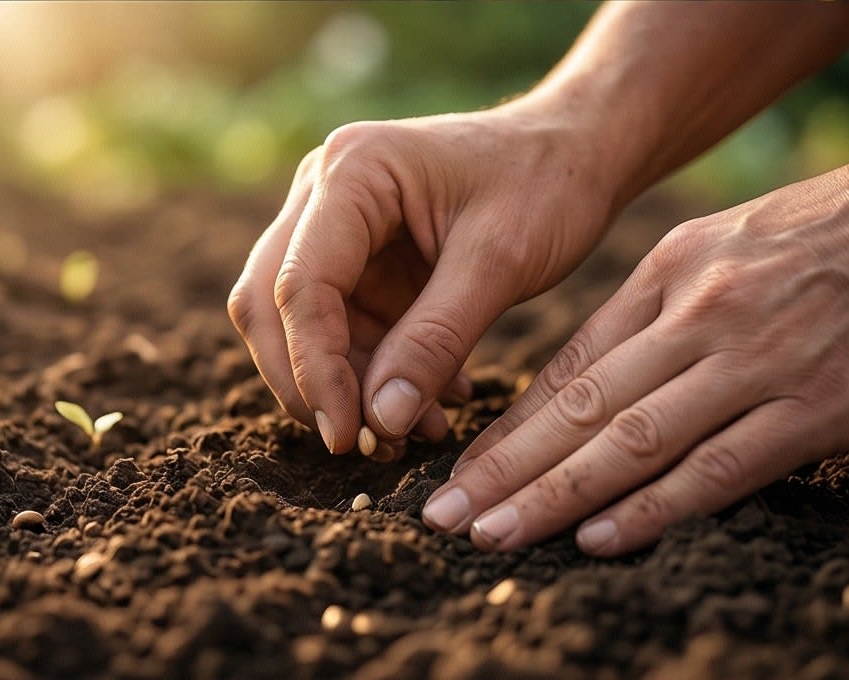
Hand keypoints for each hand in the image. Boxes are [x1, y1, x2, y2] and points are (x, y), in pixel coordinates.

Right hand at [228, 99, 616, 455]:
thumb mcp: (500, 263)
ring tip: (419, 431)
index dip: (313, 368)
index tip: (347, 435)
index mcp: (353, 170)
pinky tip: (432, 402)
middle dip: (309, 381)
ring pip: (301, 324)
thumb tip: (380, 422)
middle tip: (359, 443)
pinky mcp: (359, 259)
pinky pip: (345, 329)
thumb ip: (436, 340)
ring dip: (347, 386)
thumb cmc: (547, 183)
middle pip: (271, 302)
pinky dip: (375, 374)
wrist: (577, 152)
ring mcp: (336, 226)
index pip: (300, 284)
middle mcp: (325, 192)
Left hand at [423, 154, 848, 553]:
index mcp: (666, 275)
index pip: (568, 366)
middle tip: (443, 514)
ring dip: (556, 494)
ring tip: (494, 533)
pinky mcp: (816, 405)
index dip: (508, 426)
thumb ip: (648, 312)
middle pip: (582, 408)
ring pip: (635, 440)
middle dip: (505, 468)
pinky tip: (598, 537)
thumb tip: (578, 379)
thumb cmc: (809, 238)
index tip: (460, 468)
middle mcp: (697, 317)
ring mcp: (756, 362)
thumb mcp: (713, 250)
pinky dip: (657, 506)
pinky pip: (722, 465)